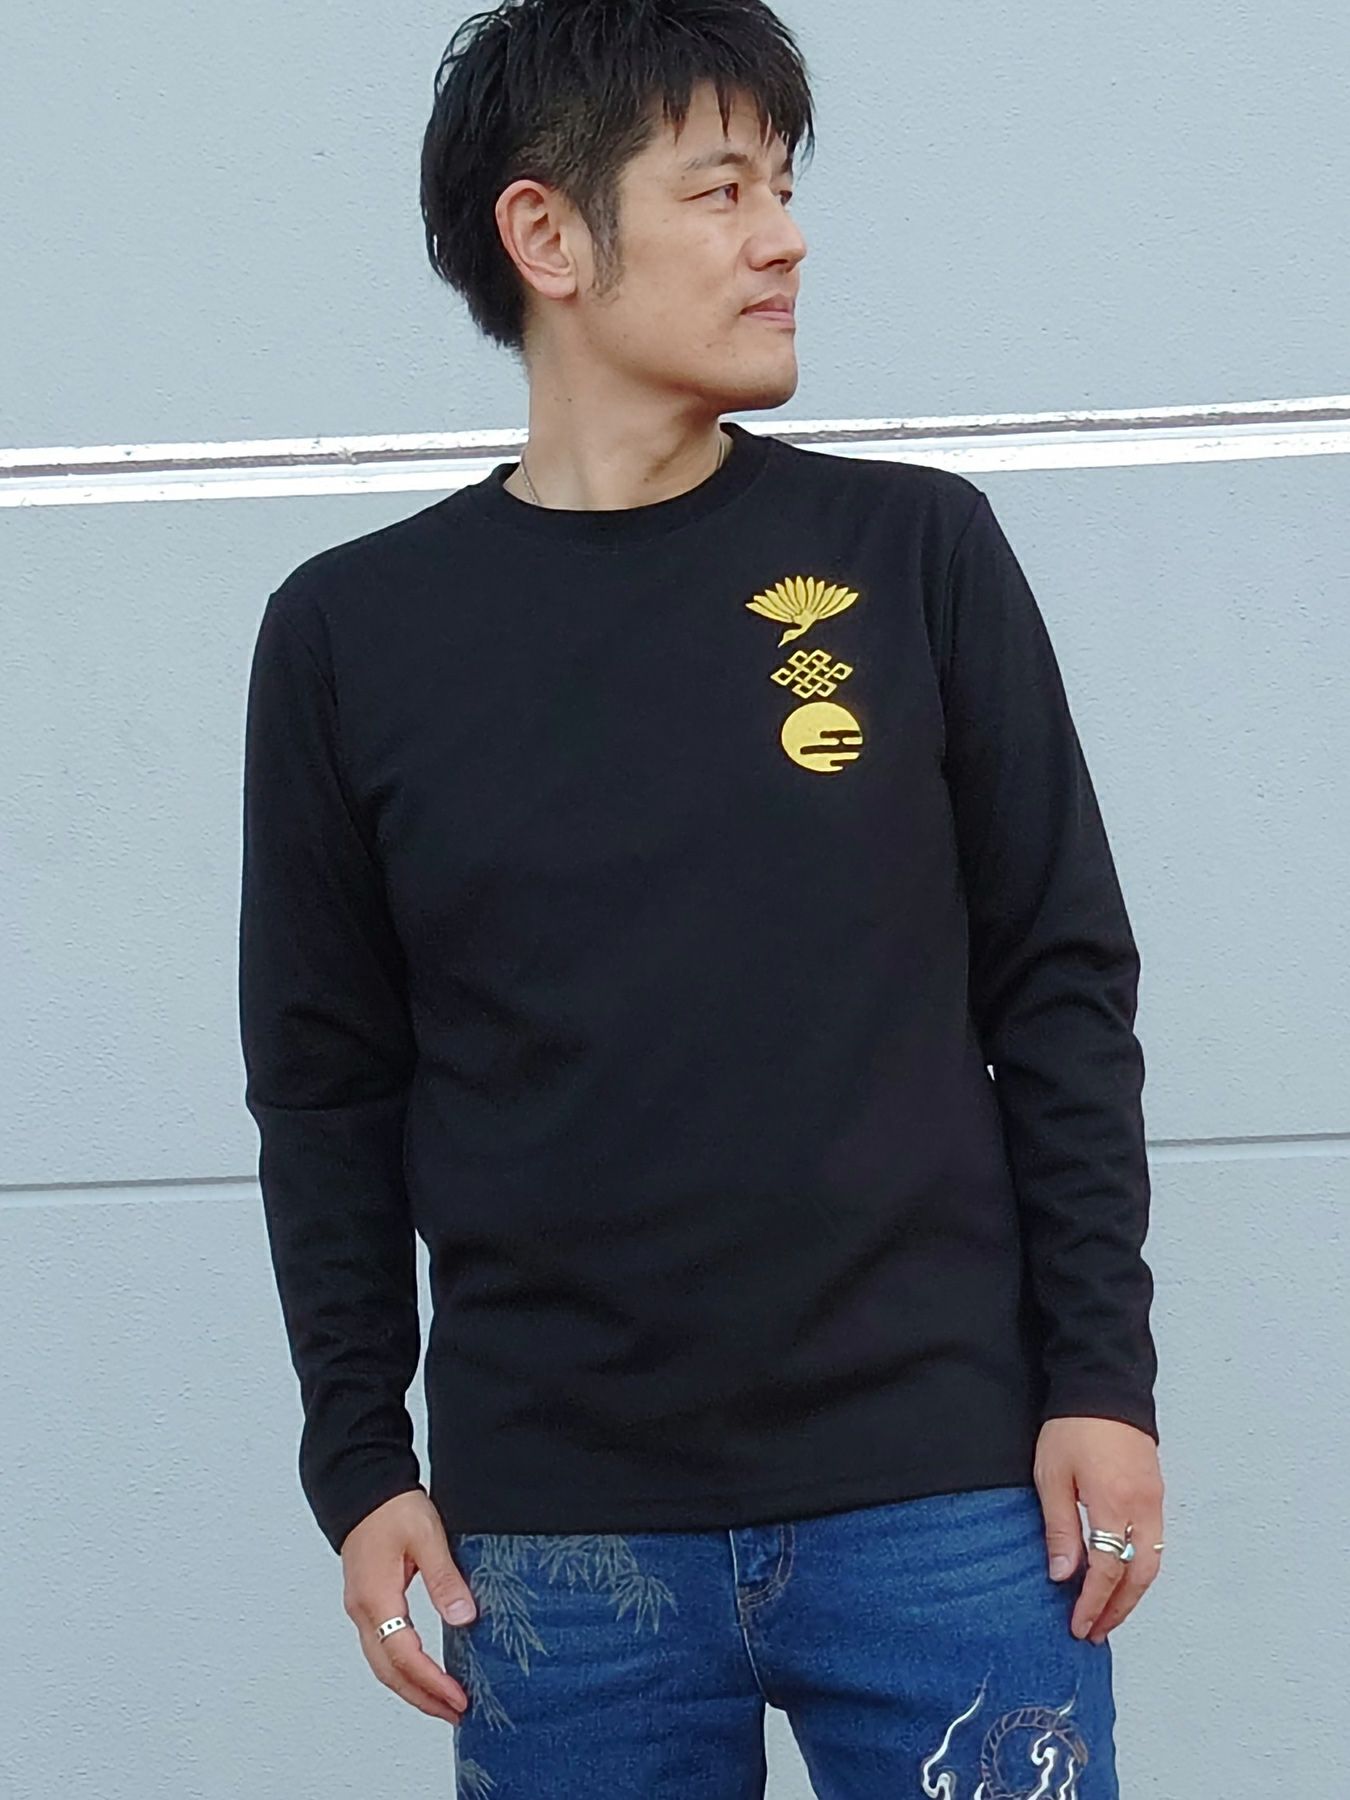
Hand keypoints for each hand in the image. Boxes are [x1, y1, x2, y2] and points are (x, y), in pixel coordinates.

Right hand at [339, 1488, 477, 1721]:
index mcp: (376, 1598)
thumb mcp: (427, 1537)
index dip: (432, 1682)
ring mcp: (361, 1608)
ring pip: (382, 1664)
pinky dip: (402, 1668)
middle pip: (389, 1672)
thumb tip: (464, 1618)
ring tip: (443, 1702)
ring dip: (411, 1687)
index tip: (458, 1698)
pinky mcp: (366, 1602)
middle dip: (421, 1698)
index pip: (404, 1656)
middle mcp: (363, 1611)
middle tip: (454, 1713)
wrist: (362, 1486)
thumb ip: (445, 1579)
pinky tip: (422, 1670)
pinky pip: (381, 1647)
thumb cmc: (391, 1506)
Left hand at [1034, 1416, 1164, 1645]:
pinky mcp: (1157, 1493)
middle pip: (1138, 1576)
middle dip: (1118, 1609)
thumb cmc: (1072, 1427)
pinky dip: (1140, 1569)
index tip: (1079, 1625)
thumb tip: (1064, 1576)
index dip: (1093, 1603)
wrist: (1104, 1386)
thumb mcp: (1052, 1476)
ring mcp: (1155, 1501)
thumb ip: (1061, 1528)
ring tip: (1108, 1613)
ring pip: (1152, 1563)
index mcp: (1114, 1504)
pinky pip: (1155, 1544)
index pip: (1107, 1571)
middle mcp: (1143, 1508)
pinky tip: (1123, 1579)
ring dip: (1131, 1594)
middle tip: (1095, 1630)